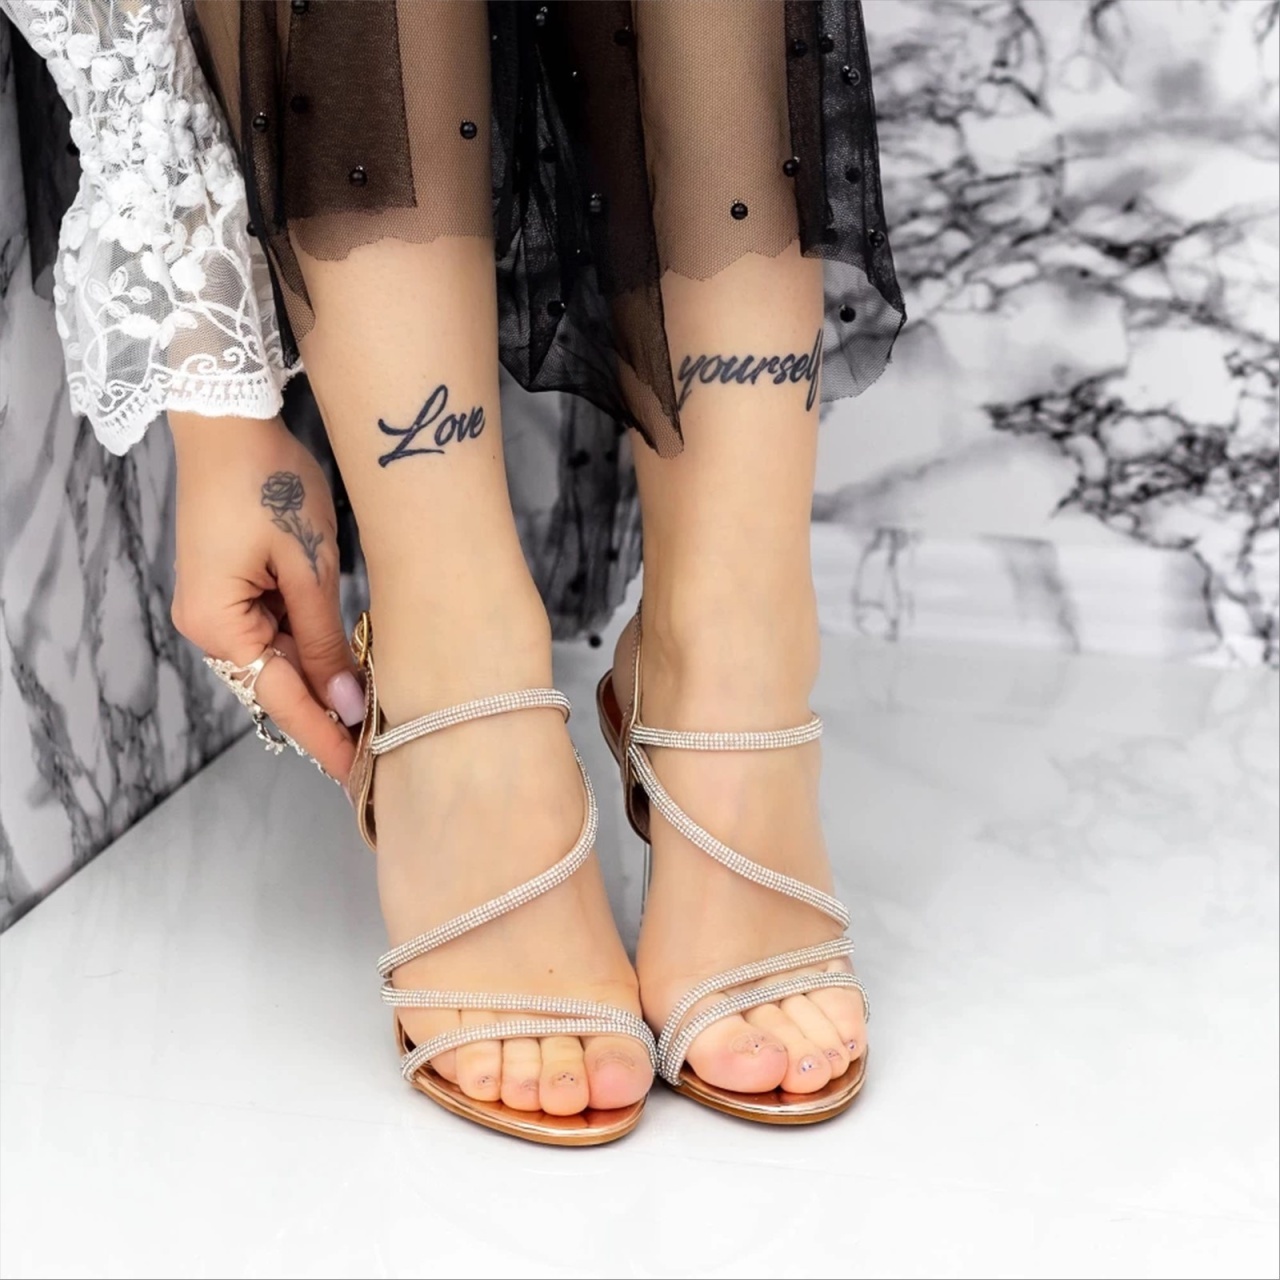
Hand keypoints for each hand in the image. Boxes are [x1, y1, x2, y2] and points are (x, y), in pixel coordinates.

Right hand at [168, 411, 362, 781]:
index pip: (280, 699)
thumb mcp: (307, 567)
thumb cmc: (268, 483)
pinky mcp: (228, 590)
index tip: (359, 773)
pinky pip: (271, 635)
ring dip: (318, 683)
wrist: (228, 420)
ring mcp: (215, 609)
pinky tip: (345, 664)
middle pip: (273, 686)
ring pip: (275, 663)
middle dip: (325, 715)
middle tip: (377, 749)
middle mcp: (207, 627)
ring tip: (371, 713)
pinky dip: (307, 650)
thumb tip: (347, 701)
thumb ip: (324, 641)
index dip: (324, 736)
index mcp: (217, 626)